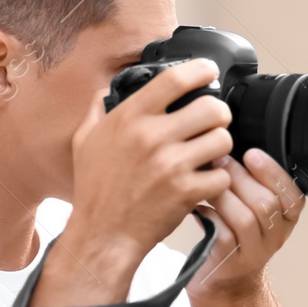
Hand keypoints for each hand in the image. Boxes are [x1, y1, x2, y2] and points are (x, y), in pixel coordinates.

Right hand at [45, 60, 233, 304]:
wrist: (102, 236)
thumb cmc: (95, 190)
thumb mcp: (85, 141)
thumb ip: (97, 110)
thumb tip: (108, 89)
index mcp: (129, 118)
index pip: (174, 79)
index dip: (200, 70)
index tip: (208, 70)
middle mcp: (151, 137)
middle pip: (212, 108)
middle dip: (220, 114)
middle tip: (214, 123)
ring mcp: (170, 166)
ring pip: (222, 140)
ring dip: (221, 147)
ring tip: (209, 154)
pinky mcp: (186, 192)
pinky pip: (222, 175)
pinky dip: (218, 180)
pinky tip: (205, 182)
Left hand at [192, 148, 305, 301]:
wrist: (223, 282)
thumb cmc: (234, 234)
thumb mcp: (252, 207)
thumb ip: (252, 181)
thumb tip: (230, 142)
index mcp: (286, 219)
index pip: (294, 195)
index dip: (273, 173)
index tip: (252, 154)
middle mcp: (275, 237)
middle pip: (267, 203)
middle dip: (241, 177)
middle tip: (220, 160)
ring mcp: (254, 253)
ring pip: (246, 218)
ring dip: (224, 195)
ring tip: (208, 180)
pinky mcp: (230, 263)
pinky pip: (223, 235)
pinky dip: (210, 216)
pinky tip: (198, 207)